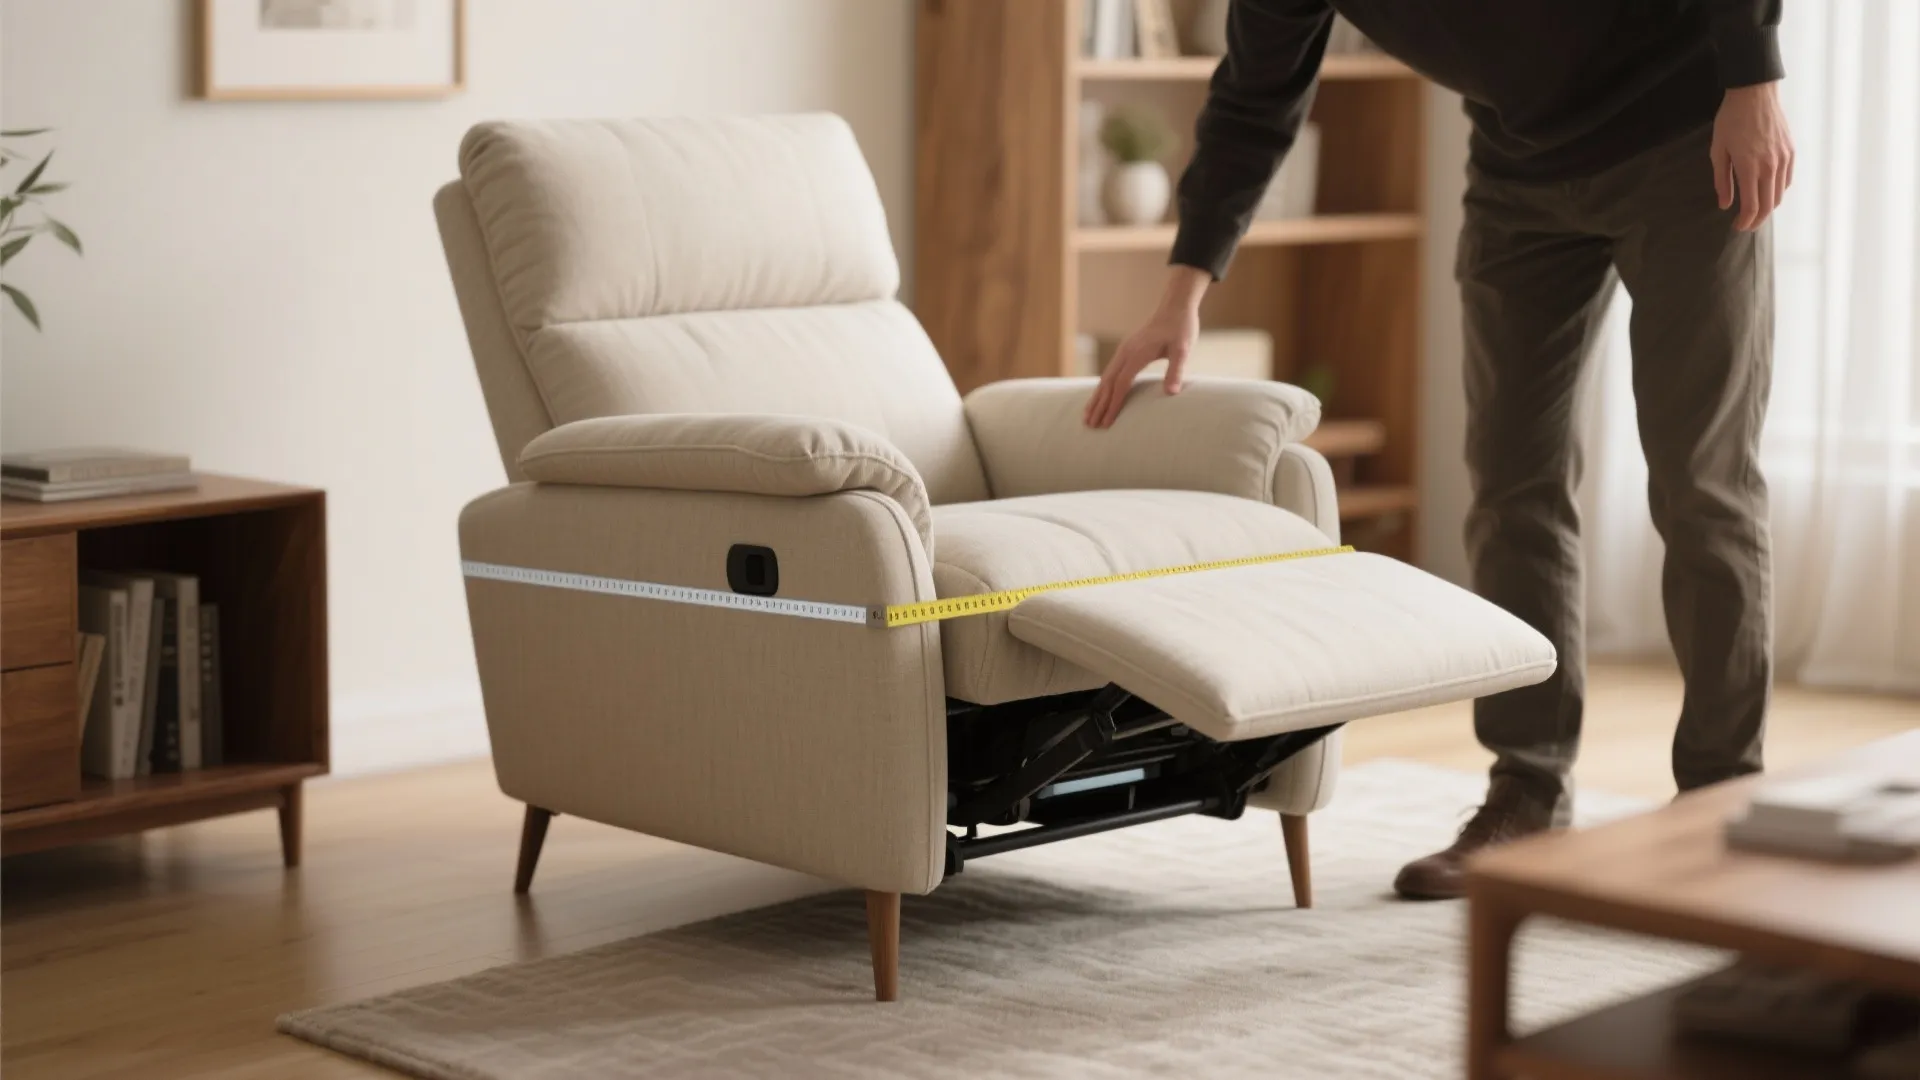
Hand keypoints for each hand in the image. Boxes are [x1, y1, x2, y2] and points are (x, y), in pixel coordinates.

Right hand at [1084, 266, 1209, 427]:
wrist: (1175, 307)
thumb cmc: (1181, 328)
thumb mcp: (1183, 349)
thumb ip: (1176, 370)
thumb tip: (1171, 393)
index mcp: (1137, 354)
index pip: (1121, 384)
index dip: (1113, 404)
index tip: (1107, 423)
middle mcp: (1125, 352)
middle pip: (1107, 383)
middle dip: (1098, 405)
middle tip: (1089, 425)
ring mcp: (1124, 351)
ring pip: (1105, 378)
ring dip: (1096, 397)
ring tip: (1087, 416)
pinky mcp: (1126, 351)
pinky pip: (1110, 372)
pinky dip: (1102, 388)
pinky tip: (1099, 397)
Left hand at [1712, 81, 1793, 230]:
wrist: (1755, 94)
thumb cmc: (1731, 120)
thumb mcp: (1718, 151)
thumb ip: (1722, 180)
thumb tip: (1725, 204)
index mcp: (1749, 167)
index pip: (1751, 206)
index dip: (1745, 221)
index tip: (1737, 227)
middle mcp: (1770, 166)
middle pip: (1768, 205)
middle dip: (1757, 220)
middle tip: (1746, 225)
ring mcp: (1784, 159)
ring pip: (1779, 194)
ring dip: (1768, 207)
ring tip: (1755, 210)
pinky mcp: (1791, 152)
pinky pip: (1787, 180)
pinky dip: (1777, 191)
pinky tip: (1767, 192)